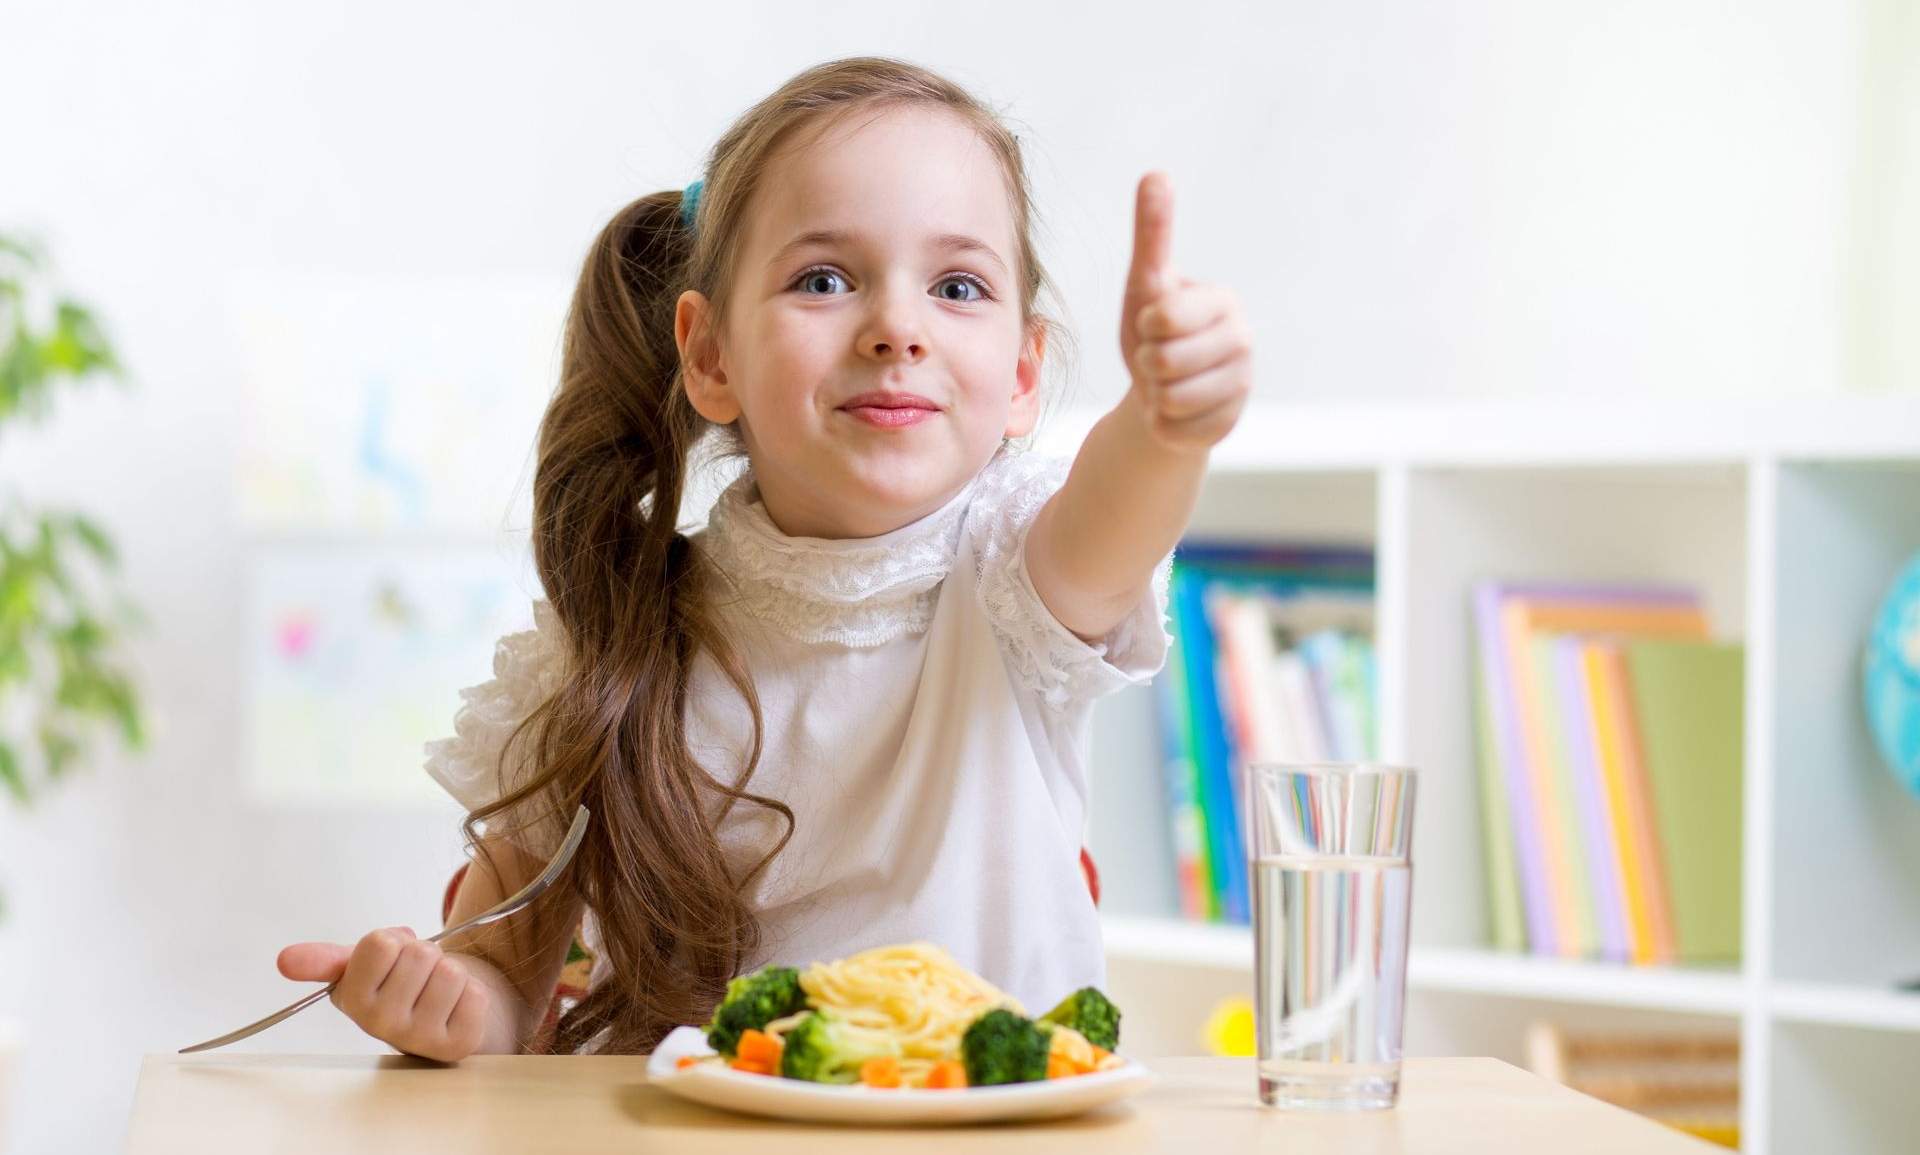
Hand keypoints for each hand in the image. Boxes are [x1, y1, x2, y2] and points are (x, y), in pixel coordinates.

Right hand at [278, 927, 491, 1062]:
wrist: (441, 1015)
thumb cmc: (398, 985)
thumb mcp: (361, 967)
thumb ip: (325, 960)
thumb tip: (284, 959)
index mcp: (353, 1000)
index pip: (380, 943)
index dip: (394, 941)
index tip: (391, 959)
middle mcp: (380, 1025)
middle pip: (421, 954)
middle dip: (426, 955)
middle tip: (419, 976)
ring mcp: (419, 1039)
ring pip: (451, 972)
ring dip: (451, 972)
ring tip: (436, 990)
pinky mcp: (457, 1045)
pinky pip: (475, 994)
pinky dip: (472, 992)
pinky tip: (456, 1007)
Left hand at [1119, 172, 1251, 451]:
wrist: (1162, 392)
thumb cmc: (1154, 330)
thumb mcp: (1146, 282)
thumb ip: (1153, 232)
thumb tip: (1155, 173)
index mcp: (1223, 301)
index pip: (1164, 317)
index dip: (1146, 325)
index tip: (1155, 323)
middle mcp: (1242, 342)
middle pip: (1164, 361)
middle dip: (1147, 363)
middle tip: (1158, 358)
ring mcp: (1240, 387)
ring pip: (1169, 398)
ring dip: (1154, 394)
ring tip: (1167, 383)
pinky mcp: (1228, 425)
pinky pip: (1173, 429)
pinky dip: (1162, 424)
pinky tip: (1176, 411)